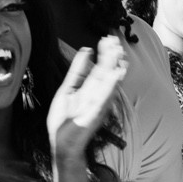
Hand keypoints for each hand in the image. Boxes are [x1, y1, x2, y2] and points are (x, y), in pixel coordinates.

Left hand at [46, 37, 128, 162]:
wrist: (62, 143)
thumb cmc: (64, 119)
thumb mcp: (67, 89)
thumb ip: (77, 71)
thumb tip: (86, 50)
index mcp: (90, 87)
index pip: (100, 66)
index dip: (104, 52)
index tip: (108, 38)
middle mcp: (96, 94)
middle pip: (106, 71)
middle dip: (111, 56)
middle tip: (115, 40)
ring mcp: (97, 104)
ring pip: (109, 82)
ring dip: (115, 68)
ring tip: (120, 54)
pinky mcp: (95, 114)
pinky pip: (104, 99)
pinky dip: (110, 87)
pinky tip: (116, 76)